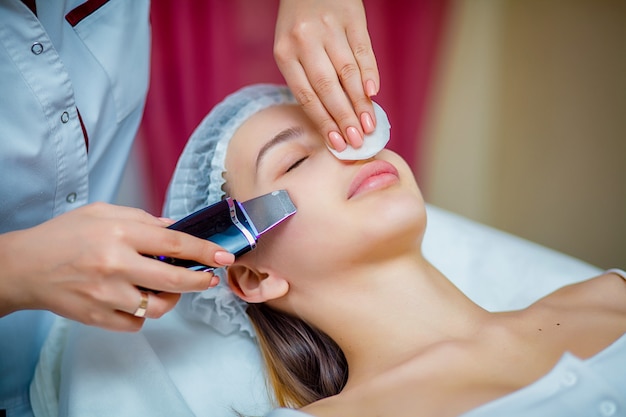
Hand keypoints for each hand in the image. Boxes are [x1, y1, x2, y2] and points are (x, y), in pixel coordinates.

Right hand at [0, 203, 232, 330]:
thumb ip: (142, 218)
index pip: (174, 243)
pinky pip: (136, 324)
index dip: (204, 251)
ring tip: (168, 288)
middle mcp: (115, 264)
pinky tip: (138, 299)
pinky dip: (143, 314)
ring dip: (171, 299)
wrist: (24, 267)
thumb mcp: (102, 212)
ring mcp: (106, 295)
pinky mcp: (98, 317)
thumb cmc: (64, 236)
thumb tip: (175, 229)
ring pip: (158, 307)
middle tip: (209, 278)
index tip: (224, 256)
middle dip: (200, 281)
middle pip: (174, 280)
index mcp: (119, 233)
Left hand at [274, 0, 379, 151]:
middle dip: (344, 118)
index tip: (337, 144)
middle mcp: (305, 40)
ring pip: (347, 72)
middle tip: (357, 141)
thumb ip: (307, 78)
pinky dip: (369, 72)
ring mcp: (329, 27)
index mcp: (285, 53)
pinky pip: (363, 50)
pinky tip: (374, 93)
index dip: (323, 122)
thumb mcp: (291, 47)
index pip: (306, 96)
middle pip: (327, 87)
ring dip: (360, 102)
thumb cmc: (300, 23)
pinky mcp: (352, 16)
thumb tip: (334, 118)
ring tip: (369, 125)